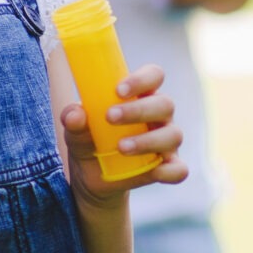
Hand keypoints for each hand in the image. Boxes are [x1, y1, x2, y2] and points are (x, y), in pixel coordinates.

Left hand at [62, 63, 187, 204]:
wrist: (92, 177)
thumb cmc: (89, 141)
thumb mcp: (76, 130)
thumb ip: (73, 120)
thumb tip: (75, 115)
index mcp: (140, 96)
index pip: (153, 76)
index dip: (141, 80)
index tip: (118, 91)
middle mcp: (159, 115)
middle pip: (165, 104)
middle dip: (139, 110)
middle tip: (110, 117)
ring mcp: (166, 141)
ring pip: (173, 134)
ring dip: (148, 140)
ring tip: (121, 148)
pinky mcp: (168, 167)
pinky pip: (179, 169)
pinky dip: (170, 171)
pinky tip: (155, 172)